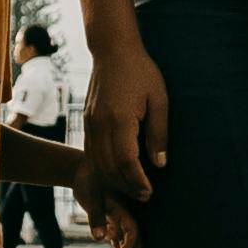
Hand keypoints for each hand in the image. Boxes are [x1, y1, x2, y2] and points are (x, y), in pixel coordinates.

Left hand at [76, 180, 143, 247]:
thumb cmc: (88, 178)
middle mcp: (128, 216)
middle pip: (136, 242)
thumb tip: (99, 237)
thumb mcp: (89, 195)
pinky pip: (121, 244)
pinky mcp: (115, 224)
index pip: (134, 230)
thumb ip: (95, 216)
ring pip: (130, 246)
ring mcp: (123, 221)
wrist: (84, 168)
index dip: (129, 246)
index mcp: (125, 208)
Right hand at [84, 40, 168, 202]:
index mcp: (119, 118)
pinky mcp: (87, 122)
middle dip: (125, 186)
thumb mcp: (159, 100)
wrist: (113, 51)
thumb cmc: (141, 72)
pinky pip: (91, 153)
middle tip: (144, 197)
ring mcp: (90, 123)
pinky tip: (114, 176)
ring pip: (96, 163)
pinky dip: (101, 169)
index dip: (137, 180)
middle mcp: (100, 124)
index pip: (125, 160)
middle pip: (108, 167)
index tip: (149, 191)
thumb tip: (160, 164)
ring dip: (112, 181)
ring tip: (132, 190)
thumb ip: (158, 133)